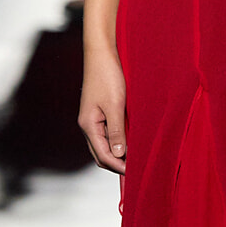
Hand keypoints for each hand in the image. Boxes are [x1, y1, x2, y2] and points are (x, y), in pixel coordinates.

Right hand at [79, 43, 127, 172]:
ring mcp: (93, 119)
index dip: (118, 166)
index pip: (102, 155)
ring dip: (118, 153)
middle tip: (137, 168)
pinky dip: (119, 141)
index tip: (135, 172)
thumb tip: (119, 155)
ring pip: (105, 145)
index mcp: (88, 125)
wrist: (101, 54)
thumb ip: (116, 131)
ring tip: (136, 157)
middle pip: (101, 154)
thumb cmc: (107, 76)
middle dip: (117, 164)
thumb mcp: (115, 105)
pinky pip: (108, 133)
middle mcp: (88, 125)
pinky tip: (131, 141)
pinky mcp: (100, 112)